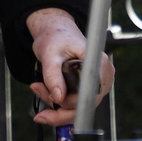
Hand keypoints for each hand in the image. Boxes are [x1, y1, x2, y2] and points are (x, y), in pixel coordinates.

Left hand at [27, 7, 113, 127]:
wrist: (57, 32)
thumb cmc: (56, 37)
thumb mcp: (50, 54)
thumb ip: (53, 76)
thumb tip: (58, 97)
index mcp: (98, 63)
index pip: (87, 94)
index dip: (68, 103)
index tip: (50, 103)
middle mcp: (103, 76)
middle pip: (83, 105)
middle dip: (57, 105)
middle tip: (38, 89)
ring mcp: (98, 84)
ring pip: (78, 109)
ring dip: (55, 105)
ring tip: (39, 88)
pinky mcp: (91, 89)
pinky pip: (76, 105)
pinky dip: (59, 104)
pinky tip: (46, 92)